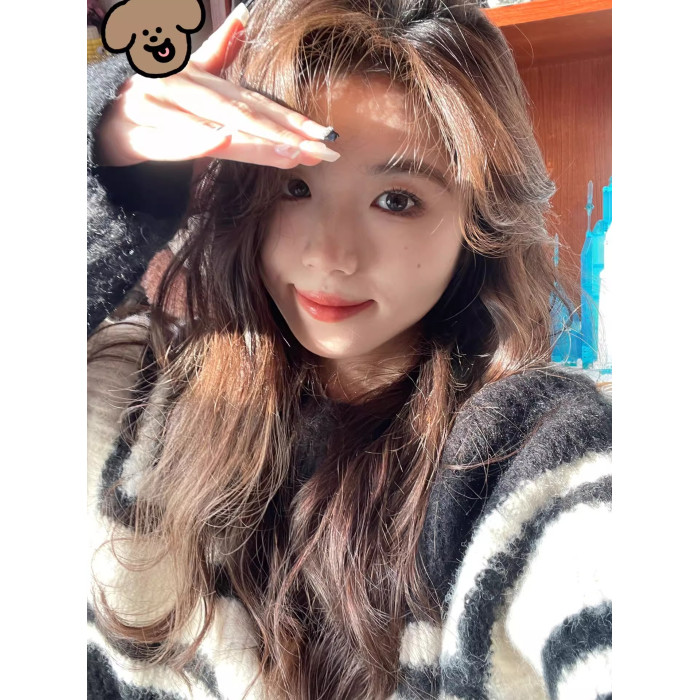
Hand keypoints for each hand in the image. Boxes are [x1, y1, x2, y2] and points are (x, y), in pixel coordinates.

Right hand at [94, 3, 339, 167]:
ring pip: (217, 126)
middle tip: (322, 151)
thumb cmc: (155, 104)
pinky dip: (198, 140)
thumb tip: (242, 15)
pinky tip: (224, 140)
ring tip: (292, 153)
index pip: (257, 102)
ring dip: (256, 142)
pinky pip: (172, 139)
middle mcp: (187, 88)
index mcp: (205, 81)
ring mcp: (162, 106)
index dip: (292, 119)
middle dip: (288, 135)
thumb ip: (217, 54)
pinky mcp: (140, 129)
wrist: (104, 124)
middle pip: (246, 114)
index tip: (326, 134)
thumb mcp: (187, 77)